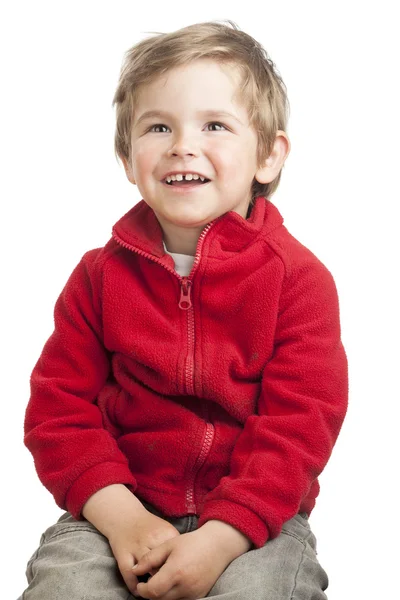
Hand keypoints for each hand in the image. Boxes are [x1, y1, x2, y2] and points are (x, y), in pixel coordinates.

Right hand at [107, 507, 179, 594]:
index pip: (176, 556)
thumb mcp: (165, 529)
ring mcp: (136, 547)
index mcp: (166, 533)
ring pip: (147, 571)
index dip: (179, 568)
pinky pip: (130, 576)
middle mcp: (151, 539)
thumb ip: (175, 545)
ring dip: (152, 584)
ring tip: (155, 590)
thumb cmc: (148, 526)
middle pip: (163, 565)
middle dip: (166, 576)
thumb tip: (186, 564)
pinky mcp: (123, 555)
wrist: (124, 516)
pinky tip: (139, 591)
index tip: (180, 575)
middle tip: (169, 586)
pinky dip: (135, 587)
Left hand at [132, 522, 249, 599]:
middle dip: (151, 593)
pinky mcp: (200, 596)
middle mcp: (185, 587)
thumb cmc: (191, 543)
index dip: (143, 590)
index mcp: (176, 572)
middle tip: (150, 581)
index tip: (140, 583)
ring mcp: (194, 594)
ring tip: (163, 580)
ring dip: (162, 595)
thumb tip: (134, 570)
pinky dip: (174, 596)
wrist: (217, 546)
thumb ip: (150, 558)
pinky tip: (174, 583)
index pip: (152, 591)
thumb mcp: (169, 545)